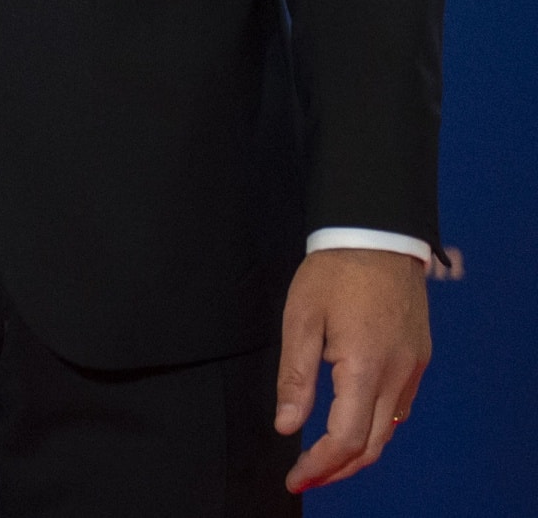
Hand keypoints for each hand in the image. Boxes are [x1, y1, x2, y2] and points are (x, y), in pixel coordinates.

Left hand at [275, 249, 430, 492]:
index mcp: (365, 367)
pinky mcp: (419, 356)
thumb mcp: (301, 317)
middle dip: (338, 468)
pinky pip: (399, 405)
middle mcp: (396, 374)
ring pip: (388, 429)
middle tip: (306, 475)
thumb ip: (296, 375)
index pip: (345, 439)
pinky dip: (376, 424)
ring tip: (325, 455)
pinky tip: (354, 419)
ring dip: (359, 450)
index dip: (319, 466)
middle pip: (372, 445)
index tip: (294, 477)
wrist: (378, 231)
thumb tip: (288, 426)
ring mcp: (413, 367)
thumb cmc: (335, 270)